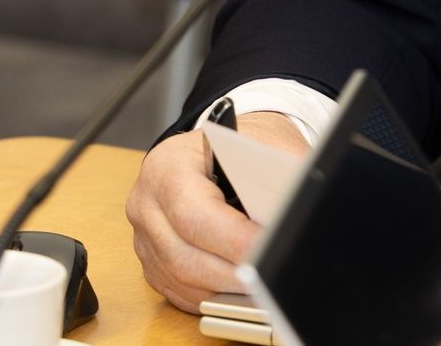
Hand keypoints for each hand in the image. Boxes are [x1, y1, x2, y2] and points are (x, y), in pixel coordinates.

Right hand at [125, 110, 306, 311]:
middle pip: (185, 255)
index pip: (194, 214)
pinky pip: (181, 292)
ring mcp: (144, 238)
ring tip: (266, 286)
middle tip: (273, 276)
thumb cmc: (239, 145)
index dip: (234, 239)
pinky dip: (216, 295)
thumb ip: (276, 176)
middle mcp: (147, 204)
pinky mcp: (153, 263)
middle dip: (235, 272)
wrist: (215, 149)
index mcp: (168, 166)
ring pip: (182, 280)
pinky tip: (245, 291)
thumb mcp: (259, 146)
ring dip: (227, 289)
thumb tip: (296, 210)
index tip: (271, 248)